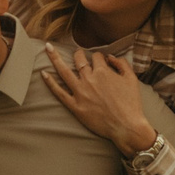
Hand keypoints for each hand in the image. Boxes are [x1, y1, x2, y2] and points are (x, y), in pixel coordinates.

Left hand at [42, 47, 156, 154]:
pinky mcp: (75, 106)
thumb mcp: (132, 79)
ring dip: (55, 57)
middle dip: (78, 54)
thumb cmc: (131, 103)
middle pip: (79, 60)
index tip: (101, 62)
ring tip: (48, 48)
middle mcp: (89, 79)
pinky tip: (43, 73)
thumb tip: (110, 57)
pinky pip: (59, 92)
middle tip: (77, 55)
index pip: (96, 57)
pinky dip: (50, 82)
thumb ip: (121, 64)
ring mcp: (80, 93)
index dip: (99, 58)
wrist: (127, 126)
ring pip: (64, 71)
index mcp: (103, 72)